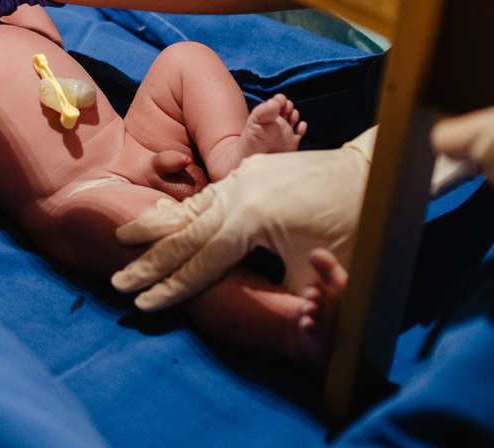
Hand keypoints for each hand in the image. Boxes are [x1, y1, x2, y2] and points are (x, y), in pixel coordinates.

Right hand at [111, 144, 368, 310]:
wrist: (376, 171)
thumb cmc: (355, 225)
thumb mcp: (320, 270)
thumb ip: (285, 296)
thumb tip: (269, 325)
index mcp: (252, 219)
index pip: (202, 262)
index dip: (171, 287)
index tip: (141, 305)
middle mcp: (240, 191)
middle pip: (185, 232)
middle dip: (150, 259)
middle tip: (118, 280)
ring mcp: (244, 175)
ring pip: (192, 206)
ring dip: (158, 225)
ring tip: (124, 237)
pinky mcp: (252, 168)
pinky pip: (209, 192)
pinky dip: (184, 208)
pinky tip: (166, 215)